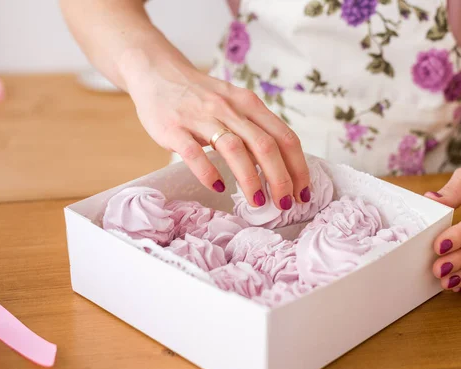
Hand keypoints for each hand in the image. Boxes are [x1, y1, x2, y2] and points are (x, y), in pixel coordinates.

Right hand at [120, 52, 309, 209]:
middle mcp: (229, 109)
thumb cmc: (201, 96)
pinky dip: (208, 172)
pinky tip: (218, 186)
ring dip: (250, 179)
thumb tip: (281, 167)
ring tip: (258, 202)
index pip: (285, 137)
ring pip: (234, 149)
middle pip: (265, 145)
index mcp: (249, 104)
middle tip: (284, 204)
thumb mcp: (235, 104)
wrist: (157, 72)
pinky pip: (193, 153)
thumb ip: (255, 129)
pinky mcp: (174, 128)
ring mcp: (201, 117)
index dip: (298, 167)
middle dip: (280, 179)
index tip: (303, 192)